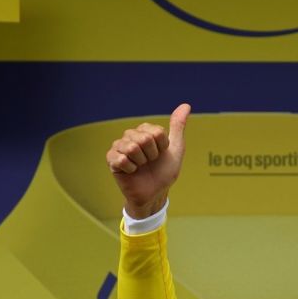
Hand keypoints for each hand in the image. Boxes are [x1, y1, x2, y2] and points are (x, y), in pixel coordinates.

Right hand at [106, 103, 189, 218]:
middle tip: (150, 162)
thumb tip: (186, 105)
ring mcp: (119, 147)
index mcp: (145, 130)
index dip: (162, 147)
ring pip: (132, 147)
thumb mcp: (176, 149)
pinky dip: (131, 169)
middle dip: (152, 154)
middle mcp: (130, 135)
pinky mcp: (111, 159)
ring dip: (141, 162)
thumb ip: (178, 126)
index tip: (161, 154)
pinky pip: (121, 159)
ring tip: (141, 166)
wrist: (154, 193)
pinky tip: (131, 172)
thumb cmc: (164, 172)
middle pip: (144, 138)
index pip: (156, 132)